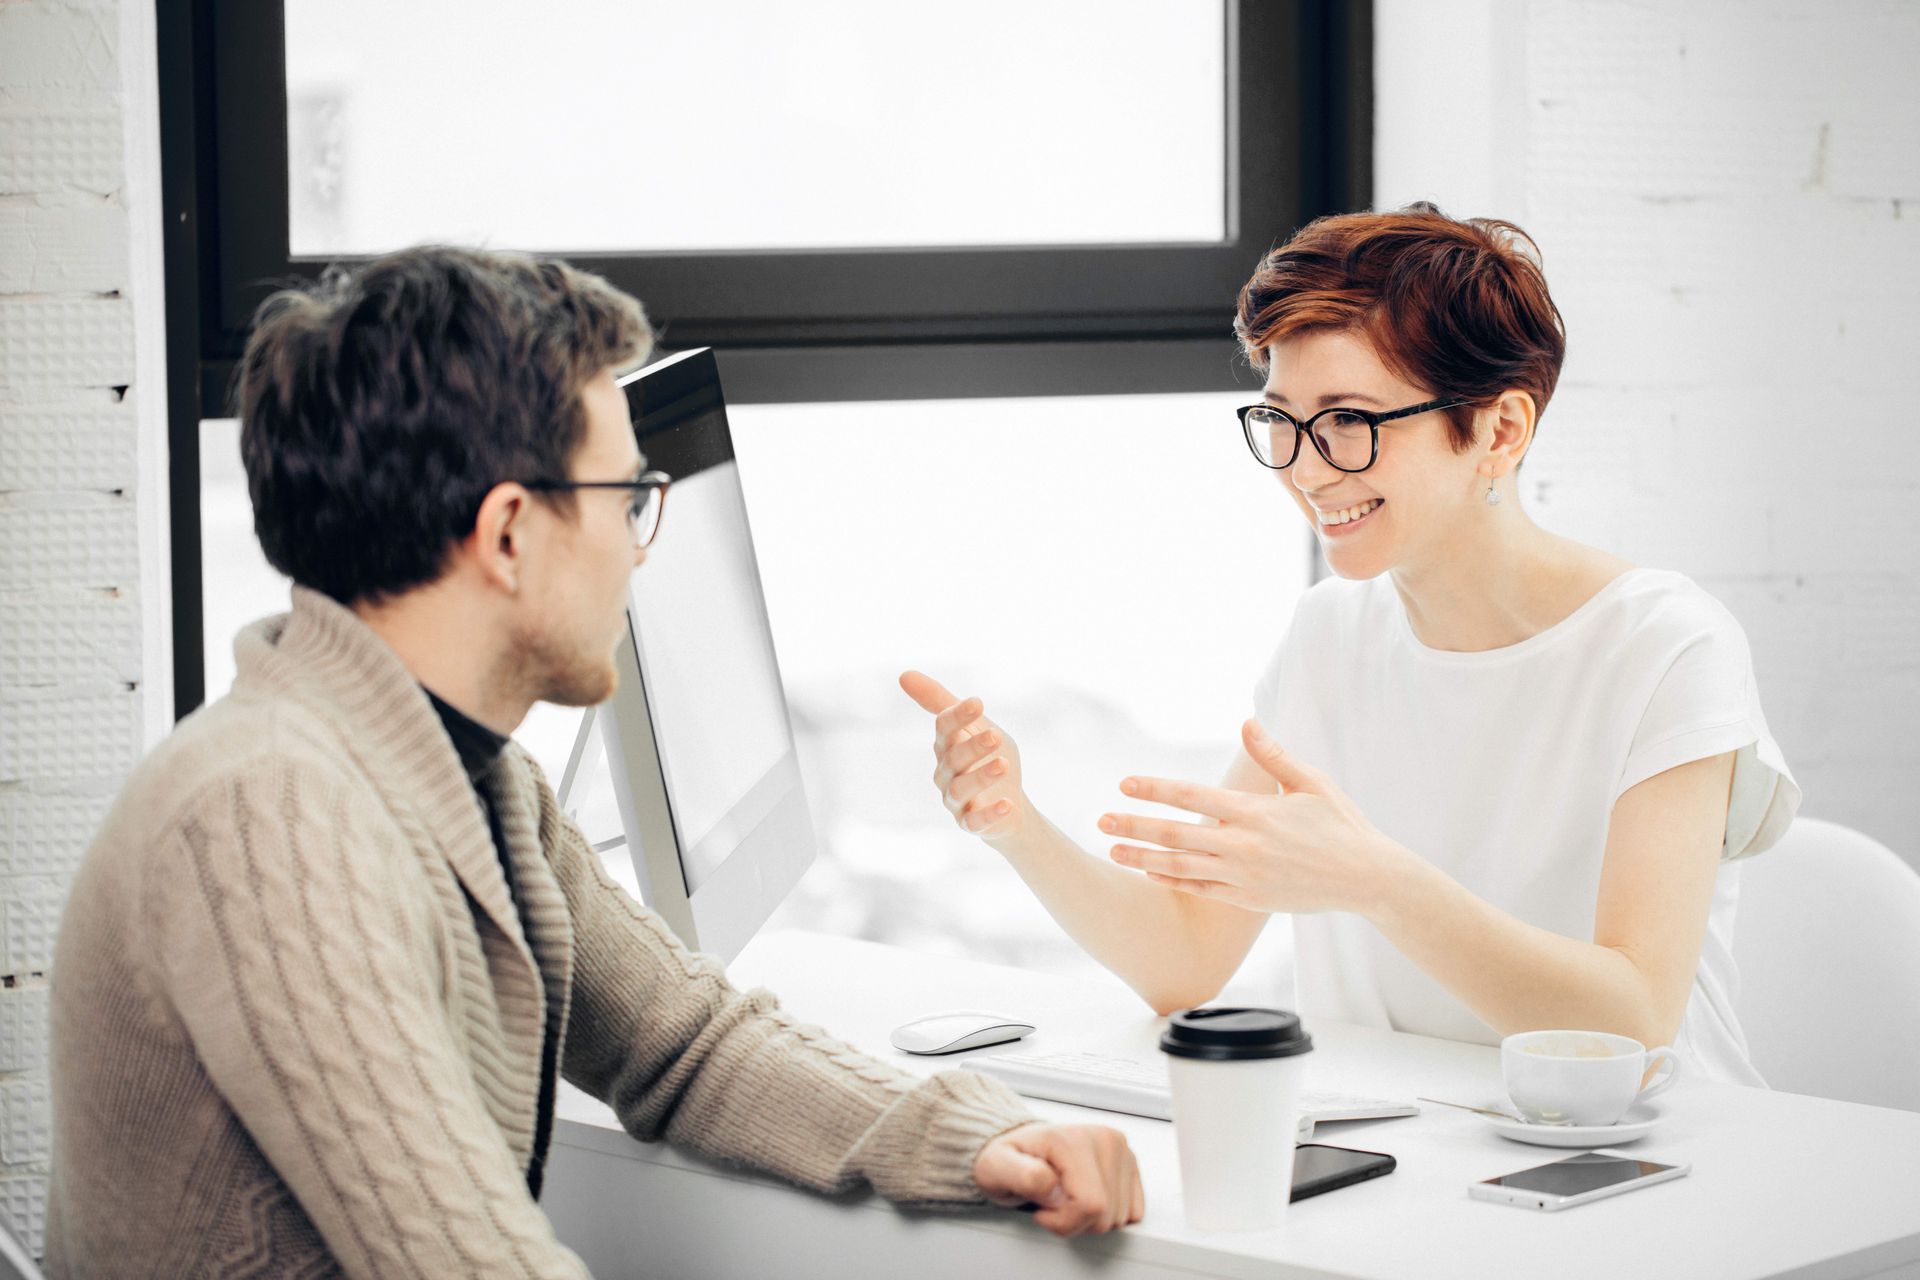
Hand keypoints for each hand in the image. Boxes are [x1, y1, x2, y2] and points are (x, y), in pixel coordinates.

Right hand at [899, 670, 1029, 842]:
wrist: (1011, 805)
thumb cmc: (989, 758)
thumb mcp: (975, 726)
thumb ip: (943, 702)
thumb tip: (903, 674)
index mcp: (946, 746)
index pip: (944, 728)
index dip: (958, 715)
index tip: (978, 702)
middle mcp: (945, 773)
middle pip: (954, 758)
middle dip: (973, 746)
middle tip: (995, 736)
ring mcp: (956, 800)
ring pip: (961, 788)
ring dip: (982, 776)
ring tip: (1004, 765)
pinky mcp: (971, 824)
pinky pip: (976, 821)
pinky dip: (990, 813)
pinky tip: (1007, 805)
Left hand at [972, 1122, 1143, 1235]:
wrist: (1022, 1146)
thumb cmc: (1010, 1159)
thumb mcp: (997, 1168)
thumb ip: (1024, 1178)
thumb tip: (1054, 1188)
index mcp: (1072, 1140)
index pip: (1090, 1205)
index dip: (1063, 1221)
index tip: (1041, 1210)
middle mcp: (1102, 1138)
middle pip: (1106, 1215)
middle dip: (1075, 1221)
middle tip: (1051, 1204)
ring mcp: (1119, 1148)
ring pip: (1118, 1216)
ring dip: (1089, 1218)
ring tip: (1065, 1198)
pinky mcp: (1130, 1161)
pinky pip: (1132, 1210)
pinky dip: (1107, 1213)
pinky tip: (1085, 1196)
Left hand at [1100, 719, 1408, 915]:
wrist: (1367, 878)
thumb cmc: (1341, 824)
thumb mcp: (1311, 783)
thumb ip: (1273, 755)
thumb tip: (1247, 721)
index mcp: (1256, 812)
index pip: (1193, 797)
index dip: (1155, 789)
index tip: (1125, 784)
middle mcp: (1244, 845)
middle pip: (1176, 834)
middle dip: (1135, 825)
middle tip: (1100, 819)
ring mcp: (1244, 876)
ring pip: (1181, 866)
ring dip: (1142, 856)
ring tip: (1111, 848)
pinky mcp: (1248, 899)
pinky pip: (1200, 889)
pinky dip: (1171, 880)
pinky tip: (1147, 870)